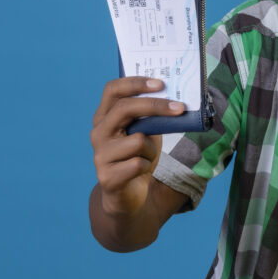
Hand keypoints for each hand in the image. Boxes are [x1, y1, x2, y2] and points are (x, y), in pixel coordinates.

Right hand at [90, 77, 185, 217]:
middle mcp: (98, 133)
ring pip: (138, 140)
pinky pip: (139, 163)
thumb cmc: (138, 156)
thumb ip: (150, 116)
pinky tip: (141, 171)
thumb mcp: (145, 131)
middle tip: (180, 107)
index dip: (135, 83)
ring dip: (152, 149)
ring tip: (147, 157)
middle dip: (156, 106)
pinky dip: (148, 166)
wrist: (128, 195)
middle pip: (125, 108)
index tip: (160, 83)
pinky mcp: (107, 177)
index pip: (113, 90)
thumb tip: (174, 99)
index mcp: (104, 116)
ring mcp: (100, 155)